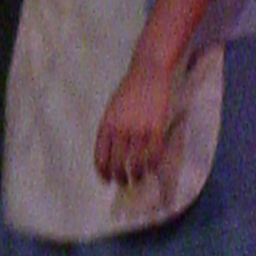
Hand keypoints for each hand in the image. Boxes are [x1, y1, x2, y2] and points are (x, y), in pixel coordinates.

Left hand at [94, 56, 170, 185]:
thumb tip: (111, 152)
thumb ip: (110, 129)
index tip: (107, 180)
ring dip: (136, 175)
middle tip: (124, 182)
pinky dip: (152, 166)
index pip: (100, 157)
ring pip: (135, 163)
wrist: (148, 73)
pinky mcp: (155, 128)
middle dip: (120, 177)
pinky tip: (152, 169)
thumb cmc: (129, 90)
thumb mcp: (111, 109)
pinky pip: (153, 155)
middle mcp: (120, 130)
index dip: (103, 172)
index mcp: (106, 125)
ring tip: (138, 178)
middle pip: (117, 164)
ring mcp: (138, 130)